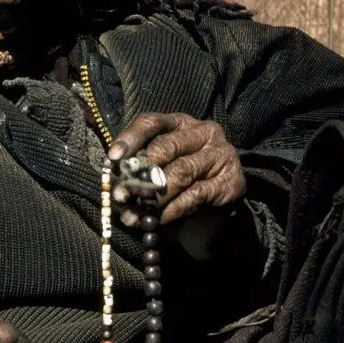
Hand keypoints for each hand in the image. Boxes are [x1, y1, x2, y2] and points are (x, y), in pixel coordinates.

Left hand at [108, 112, 245, 224]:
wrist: (213, 218)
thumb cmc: (178, 189)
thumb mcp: (157, 172)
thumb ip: (139, 168)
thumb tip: (114, 178)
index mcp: (181, 123)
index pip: (152, 122)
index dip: (131, 138)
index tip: (113, 159)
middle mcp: (204, 133)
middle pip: (166, 147)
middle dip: (139, 173)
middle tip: (121, 196)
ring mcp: (221, 155)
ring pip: (180, 172)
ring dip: (153, 196)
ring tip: (135, 213)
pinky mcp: (230, 182)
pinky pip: (195, 194)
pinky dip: (173, 209)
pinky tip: (159, 220)